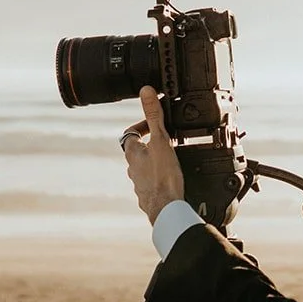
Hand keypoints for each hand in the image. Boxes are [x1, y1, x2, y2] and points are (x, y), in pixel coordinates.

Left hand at [122, 87, 185, 223]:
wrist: (166, 209)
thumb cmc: (163, 177)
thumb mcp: (160, 141)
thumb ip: (154, 116)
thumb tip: (145, 92)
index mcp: (132, 153)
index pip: (130, 134)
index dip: (141, 126)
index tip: (154, 124)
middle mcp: (132, 169)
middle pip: (137, 151)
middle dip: (150, 143)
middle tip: (167, 139)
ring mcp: (139, 183)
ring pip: (144, 167)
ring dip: (155, 161)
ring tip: (172, 159)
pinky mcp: (149, 195)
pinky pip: (153, 182)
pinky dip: (160, 177)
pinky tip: (172, 179)